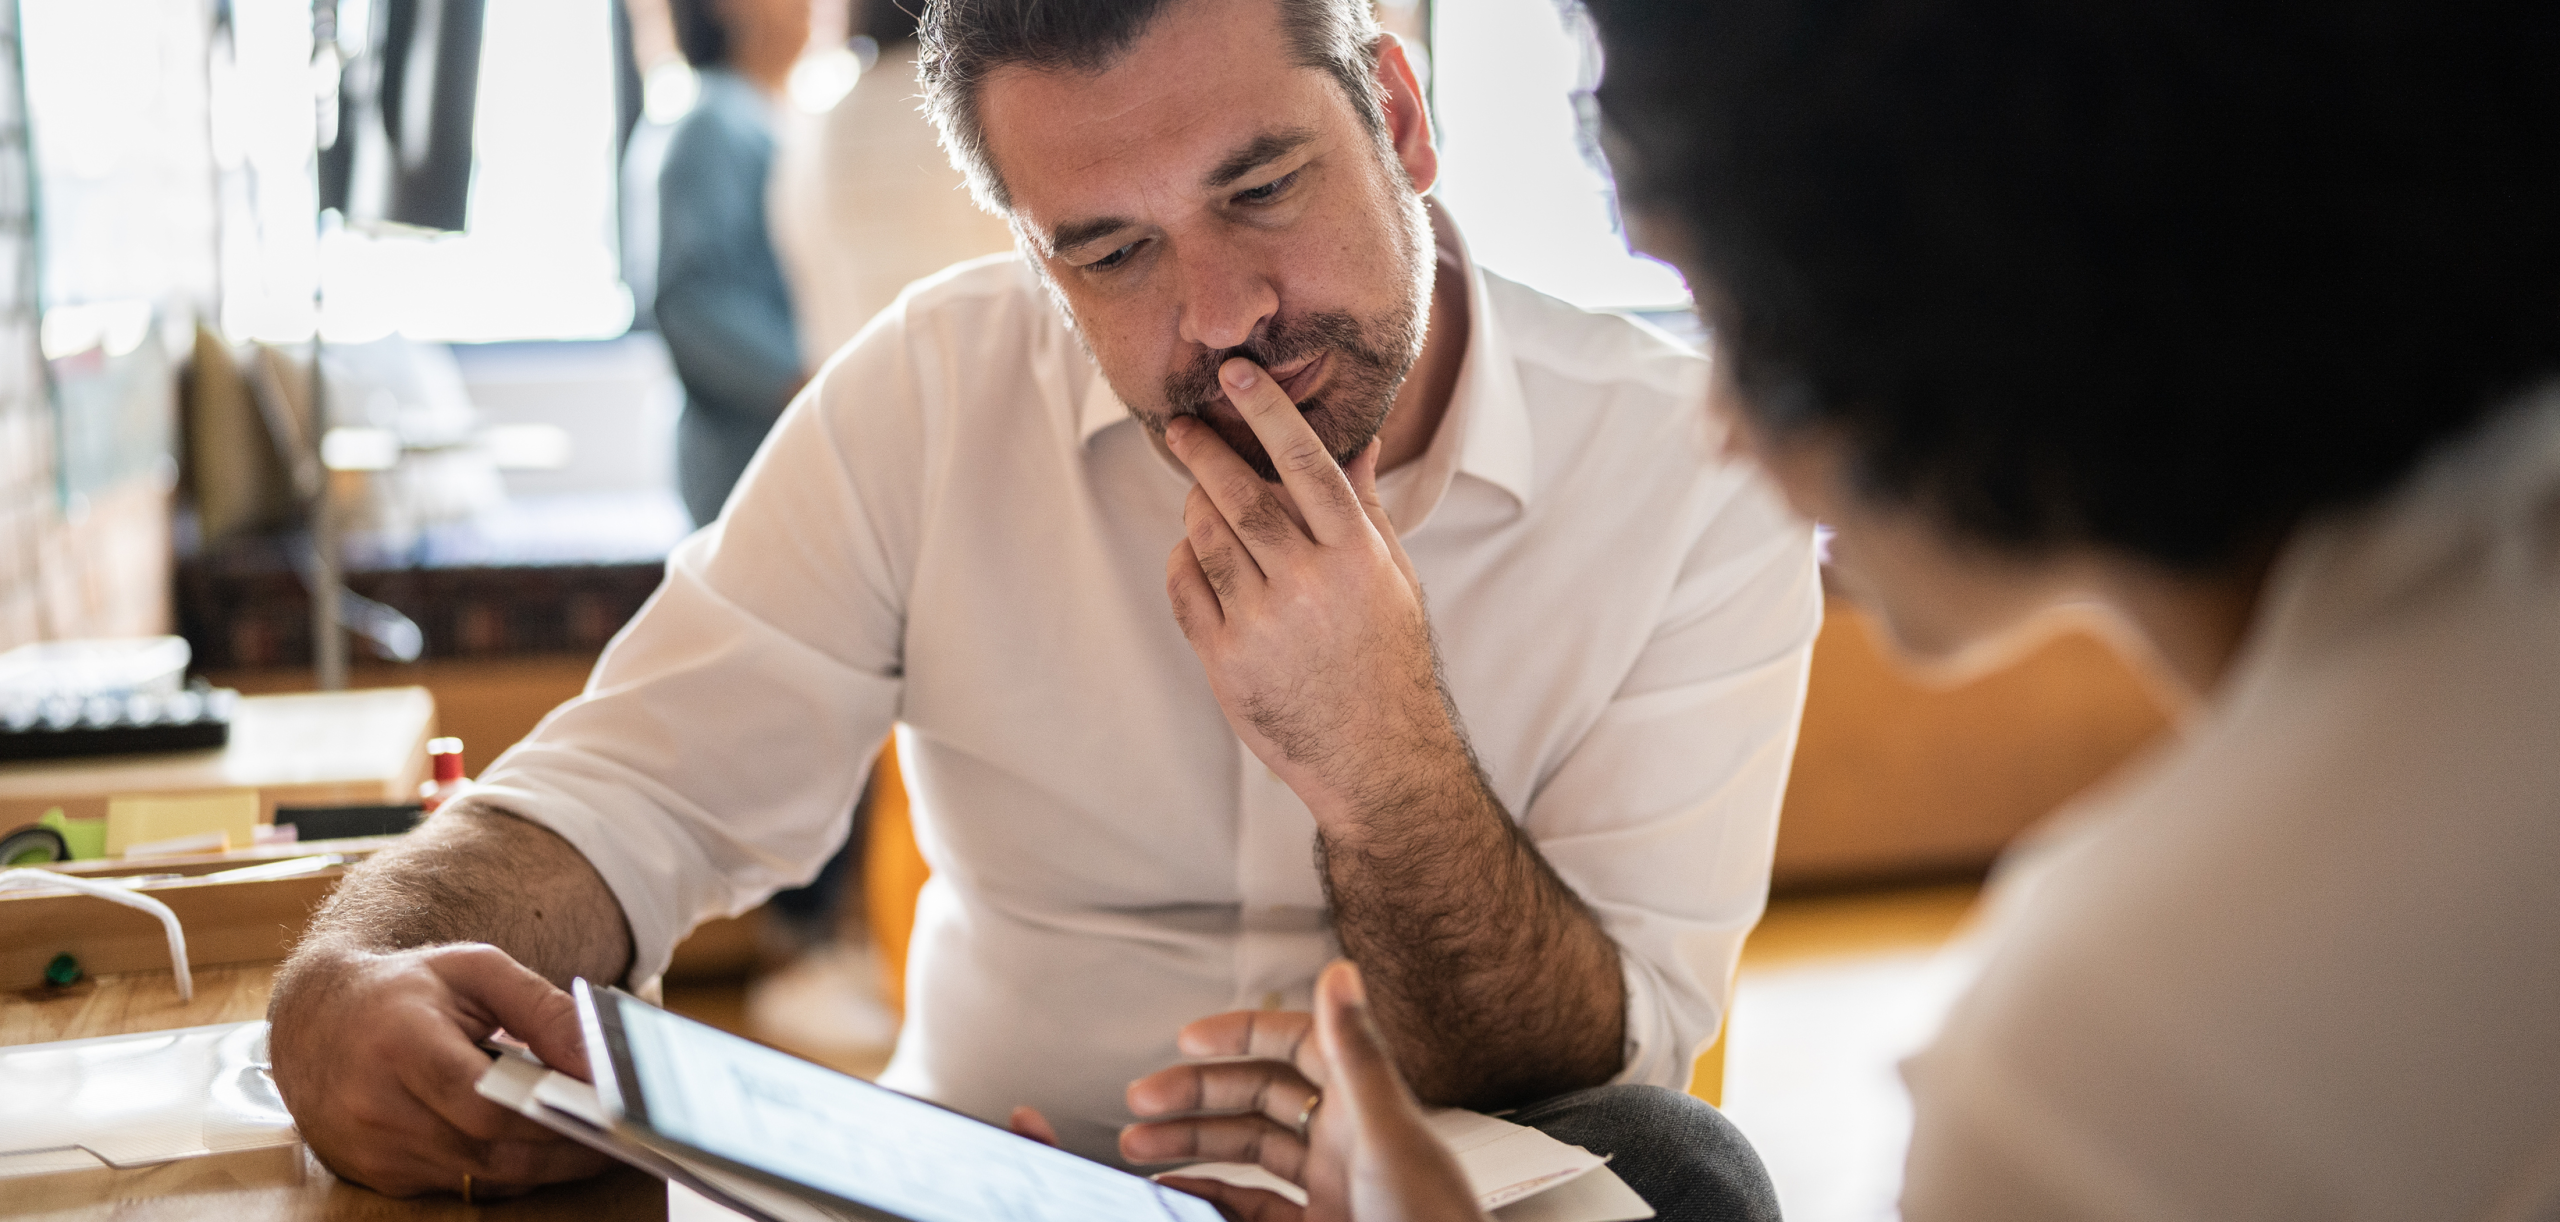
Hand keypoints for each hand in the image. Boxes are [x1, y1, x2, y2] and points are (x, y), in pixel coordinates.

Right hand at [266, 943, 611, 1196]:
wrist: (317, 1019)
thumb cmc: (406, 988)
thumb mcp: (476, 969)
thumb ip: (542, 1009)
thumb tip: (597, 1060)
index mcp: (400, 1044)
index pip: (483, 1102)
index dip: (551, 1114)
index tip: (609, 1113)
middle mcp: (376, 1106)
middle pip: (490, 1150)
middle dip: (564, 1150)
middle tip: (622, 1139)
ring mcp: (372, 1149)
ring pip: (480, 1177)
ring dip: (543, 1166)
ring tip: (595, 1142)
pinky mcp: (377, 1175)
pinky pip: (459, 1185)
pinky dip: (504, 1169)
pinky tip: (539, 1148)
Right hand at [1125, 961, 1487, 1221]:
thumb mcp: (1387, 1136)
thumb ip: (1357, 1055)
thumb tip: (1341, 973)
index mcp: (1365, 1106)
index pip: (1295, 1046)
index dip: (1242, 1035)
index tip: (1188, 1038)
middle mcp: (1347, 1141)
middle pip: (1260, 1099)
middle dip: (1197, 1095)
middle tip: (1143, 1098)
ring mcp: (1332, 1189)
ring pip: (1249, 1153)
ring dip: (1193, 1145)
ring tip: (1138, 1146)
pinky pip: (1253, 1207)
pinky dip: (1211, 1195)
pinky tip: (1177, 1191)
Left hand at [1163, 358, 1466, 826]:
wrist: (1376, 757)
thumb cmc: (1388, 658)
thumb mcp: (1393, 578)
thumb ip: (1365, 507)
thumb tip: (1359, 441)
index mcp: (1356, 555)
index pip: (1306, 462)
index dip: (1268, 411)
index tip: (1237, 373)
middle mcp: (1309, 583)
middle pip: (1241, 494)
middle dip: (1206, 452)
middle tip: (1183, 426)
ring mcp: (1264, 623)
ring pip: (1205, 537)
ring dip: (1194, 507)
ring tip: (1198, 497)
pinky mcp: (1226, 660)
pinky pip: (1185, 588)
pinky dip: (1182, 561)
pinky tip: (1194, 555)